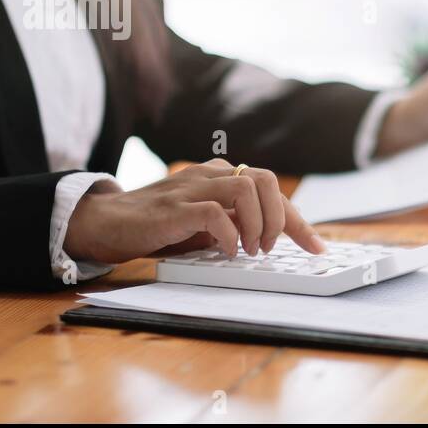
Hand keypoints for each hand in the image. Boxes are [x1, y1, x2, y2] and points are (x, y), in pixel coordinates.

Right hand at [64, 158, 324, 262]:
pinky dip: (229, 235)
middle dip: (280, 218)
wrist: (109, 222)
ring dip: (257, 225)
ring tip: (250, 250)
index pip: (273, 191)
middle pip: (266, 180)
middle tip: (270, 248)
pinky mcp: (175, 207)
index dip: (299, 221)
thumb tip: (275, 239)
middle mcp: (211, 175)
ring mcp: (192, 188)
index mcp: (222, 176)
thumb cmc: (162, 225)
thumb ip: (236, 222)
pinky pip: (215, 213)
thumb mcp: (207, 222)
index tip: (317, 247)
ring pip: (246, 188)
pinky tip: (226, 251)